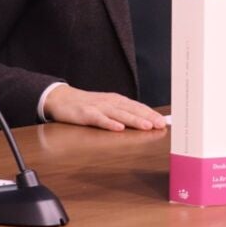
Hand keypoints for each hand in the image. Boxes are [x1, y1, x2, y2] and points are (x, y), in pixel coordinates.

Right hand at [43, 85, 165, 131]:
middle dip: (147, 117)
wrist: (61, 98)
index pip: (137, 106)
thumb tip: (143, 121)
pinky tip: (118, 128)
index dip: (151, 114)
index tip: (164, 122)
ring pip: (119, 114)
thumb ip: (122, 113)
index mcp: (116, 100)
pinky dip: (109, 123)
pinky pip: (99, 119)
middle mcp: (110, 102)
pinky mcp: (85, 114)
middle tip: (161, 125)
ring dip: (133, 120)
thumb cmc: (86, 105)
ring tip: (147, 126)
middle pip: (131, 109)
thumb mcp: (107, 106)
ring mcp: (98, 107)